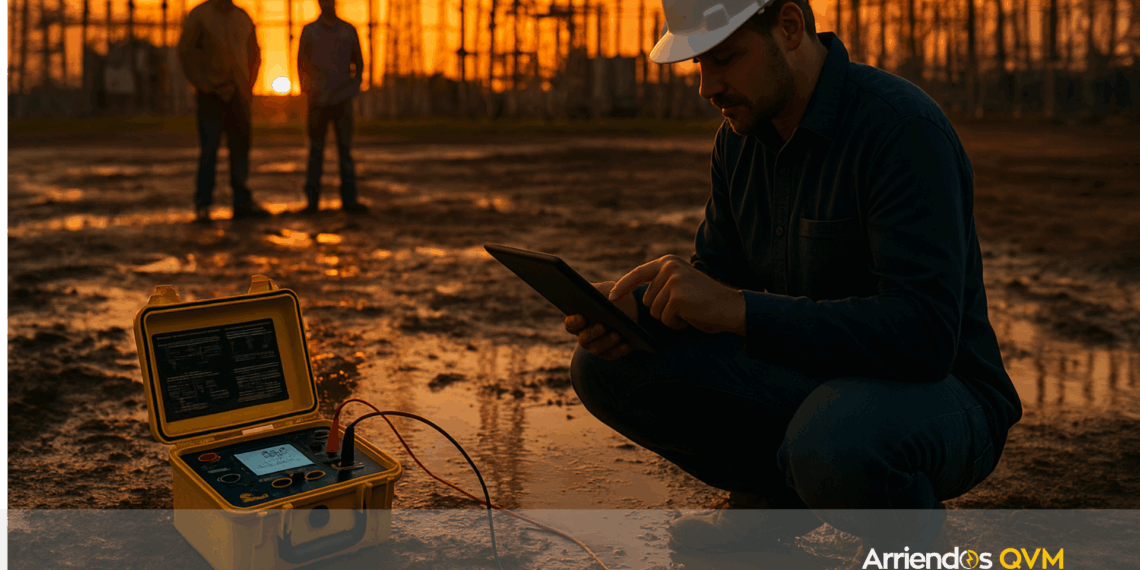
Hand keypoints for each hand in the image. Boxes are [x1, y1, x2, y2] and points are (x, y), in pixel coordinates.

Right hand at [564, 282, 637, 359]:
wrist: (629, 308)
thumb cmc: (612, 297)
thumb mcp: (608, 289)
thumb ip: (601, 289)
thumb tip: (603, 295)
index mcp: (578, 319)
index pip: (570, 324)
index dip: (573, 322)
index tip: (581, 317)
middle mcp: (583, 335)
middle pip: (583, 339)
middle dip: (592, 333)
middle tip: (602, 326)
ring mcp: (595, 345)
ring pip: (597, 348)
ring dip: (606, 342)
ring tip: (617, 334)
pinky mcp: (608, 352)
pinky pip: (611, 355)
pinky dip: (618, 350)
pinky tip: (626, 344)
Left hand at [609, 255, 745, 334]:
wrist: (731, 308)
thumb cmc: (705, 301)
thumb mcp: (681, 284)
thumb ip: (662, 283)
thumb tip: (637, 296)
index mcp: (668, 262)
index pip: (638, 273)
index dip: (623, 286)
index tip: (611, 297)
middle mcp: (670, 267)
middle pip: (646, 300)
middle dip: (662, 310)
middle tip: (684, 306)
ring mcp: (674, 281)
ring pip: (655, 311)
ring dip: (670, 317)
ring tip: (689, 310)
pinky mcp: (678, 296)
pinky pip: (666, 319)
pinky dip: (677, 324)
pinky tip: (691, 316)